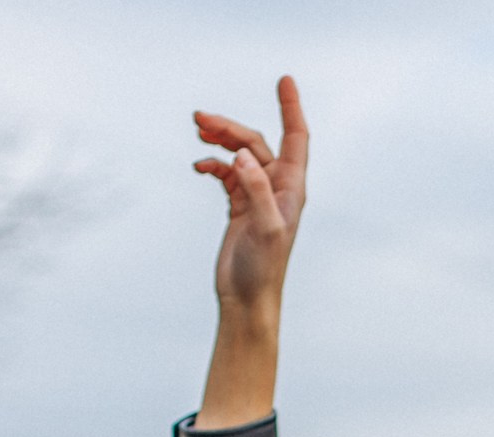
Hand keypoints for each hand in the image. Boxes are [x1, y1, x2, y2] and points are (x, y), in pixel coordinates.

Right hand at [192, 76, 307, 316]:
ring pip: (238, 155)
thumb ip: (256, 190)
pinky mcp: (239, 207)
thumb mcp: (264, 228)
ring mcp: (257, 196)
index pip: (296, 138)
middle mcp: (277, 188)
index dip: (291, 108)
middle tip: (199, 117)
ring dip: (220, 141)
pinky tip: (199, 167)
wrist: (248, 300)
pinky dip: (212, 164)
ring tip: (198, 131)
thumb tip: (242, 156)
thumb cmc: (263, 270)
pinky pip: (226, 174)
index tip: (284, 79)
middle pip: (255, 142)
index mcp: (292, 189)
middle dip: (230, 127)